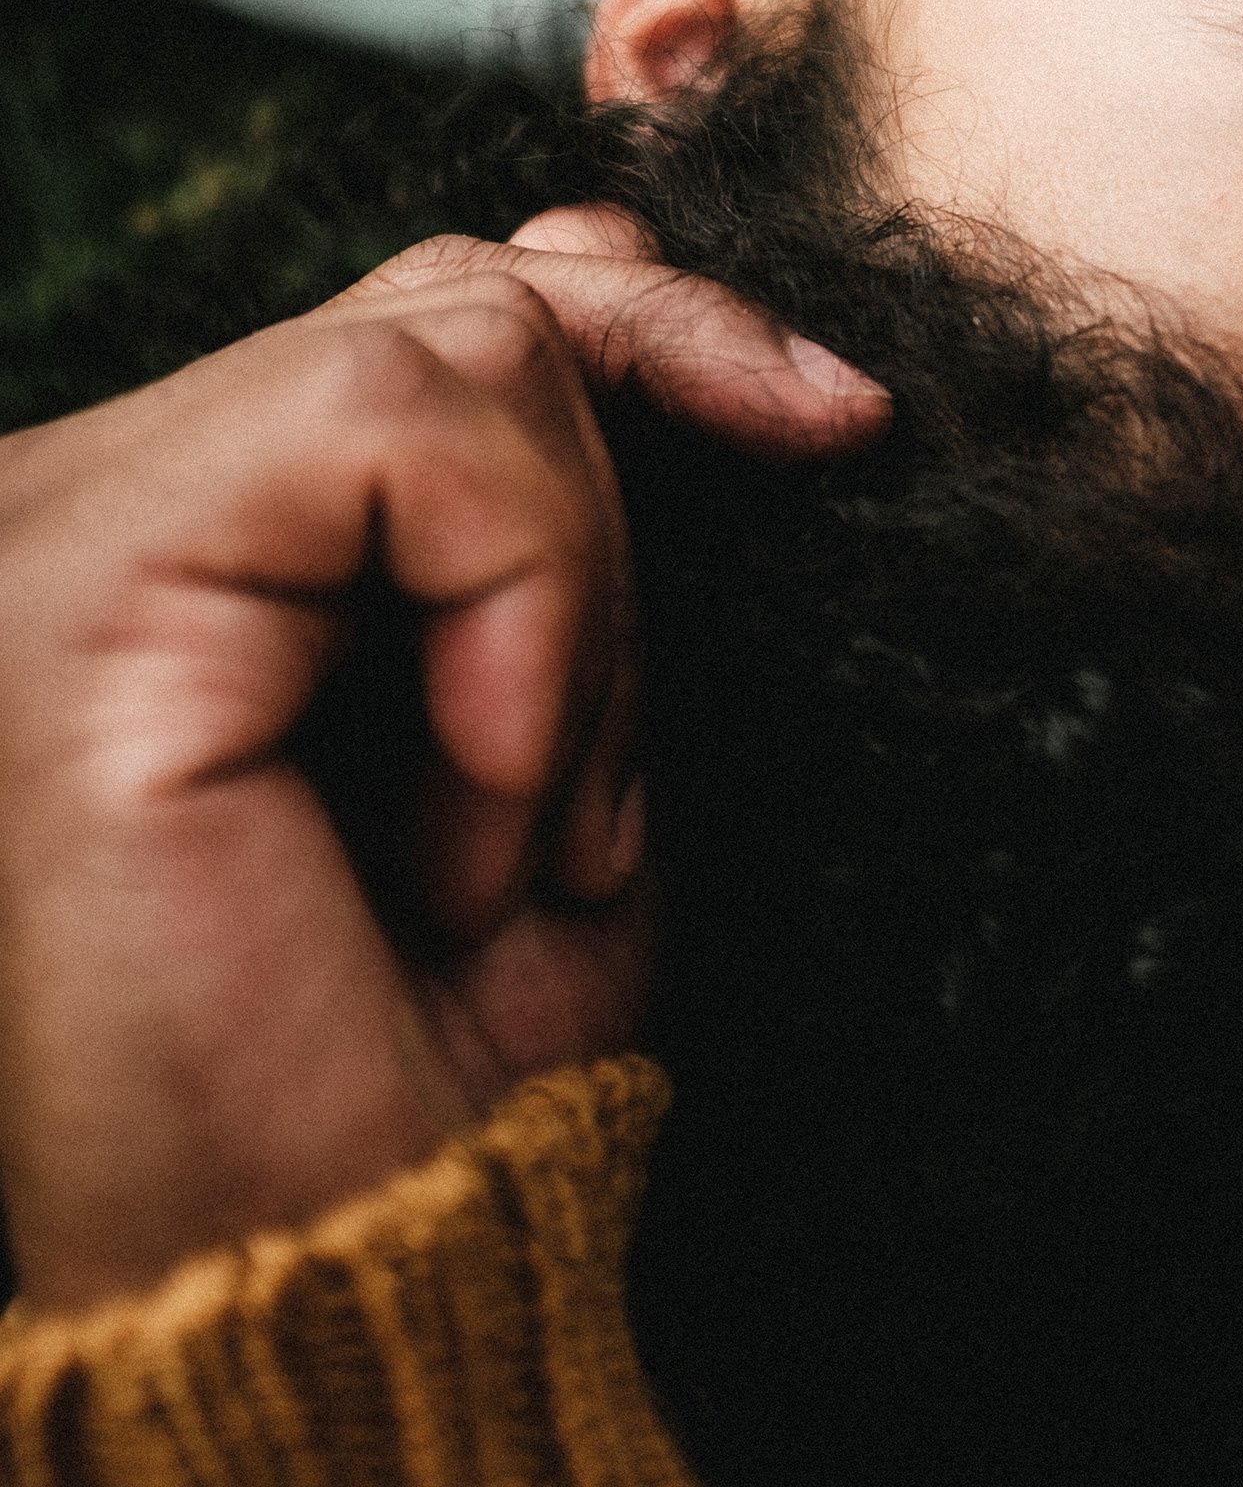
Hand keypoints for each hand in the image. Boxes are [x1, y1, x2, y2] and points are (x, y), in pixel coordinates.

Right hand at [0, 224, 884, 1311]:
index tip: (838, 418)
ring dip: (580, 599)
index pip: (437, 297)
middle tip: (637, 742)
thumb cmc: (446, 1044)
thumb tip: (657, 288)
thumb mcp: (553, 715)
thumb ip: (560, 505)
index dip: (657, 317)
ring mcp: (67, 521)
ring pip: (452, 336)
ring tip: (531, 825)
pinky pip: (398, 434)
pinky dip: (521, 612)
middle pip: (458, 287)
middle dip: (659, 439)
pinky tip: (482, 814)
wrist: (361, 1283)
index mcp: (198, 531)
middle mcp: (97, 491)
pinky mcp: (76, 581)